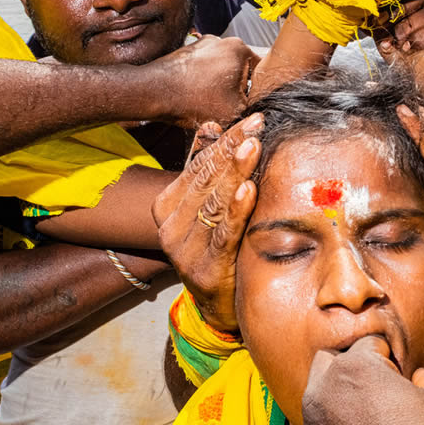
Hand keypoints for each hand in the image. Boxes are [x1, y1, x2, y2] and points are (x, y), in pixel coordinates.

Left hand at [149, 35, 259, 128]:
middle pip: (241, 71)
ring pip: (222, 72)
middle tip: (229, 108)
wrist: (152, 93)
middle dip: (237, 90)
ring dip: (220, 88)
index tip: (250, 106)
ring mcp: (202, 45)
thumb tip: (260, 109)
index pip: (262, 72)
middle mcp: (222, 40)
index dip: (258, 93)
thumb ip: (255, 106)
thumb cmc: (193, 100)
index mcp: (239, 48)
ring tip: (210, 104)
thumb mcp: (236, 111)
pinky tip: (197, 98)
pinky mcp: (187, 54)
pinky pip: (204, 71)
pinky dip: (204, 84)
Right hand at [152, 113, 264, 330]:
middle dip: (233, 149)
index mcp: (167, 206)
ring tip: (253, 146)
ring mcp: (185, 250)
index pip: (198, 165)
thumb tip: (211, 125)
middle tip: (256, 126)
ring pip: (214, 203)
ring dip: (235, 172)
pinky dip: (236, 210)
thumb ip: (204, 168)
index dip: (225, 140)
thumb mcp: (208, 207)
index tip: (251, 120)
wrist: (218, 305)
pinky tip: (248, 189)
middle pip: (205, 180)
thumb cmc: (216, 248)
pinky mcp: (205, 270)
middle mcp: (170, 227)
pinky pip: (223, 234)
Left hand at [301, 336, 423, 424]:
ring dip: (338, 394)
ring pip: (319, 391)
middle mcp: (326, 389)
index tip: (399, 379)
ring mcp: (313, 420)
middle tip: (381, 392)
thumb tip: (421, 380)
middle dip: (355, 369)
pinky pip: (316, 423)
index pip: (370, 344)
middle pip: (335, 360)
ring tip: (367, 414)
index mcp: (357, 368)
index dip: (390, 361)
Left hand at [376, 0, 423, 56]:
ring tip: (401, 44)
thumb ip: (386, 28)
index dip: (396, 3)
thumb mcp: (400, 37)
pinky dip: (423, 40)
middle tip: (391, 33)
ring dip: (411, 30)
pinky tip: (412, 48)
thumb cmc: (421, 54)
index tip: (380, 18)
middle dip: (403, 18)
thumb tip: (370, 22)